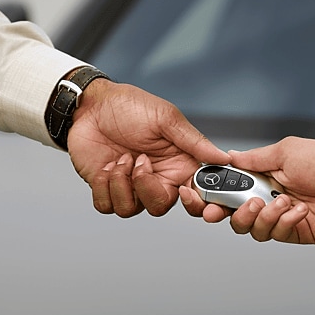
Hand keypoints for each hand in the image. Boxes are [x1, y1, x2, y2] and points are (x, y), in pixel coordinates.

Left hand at [67, 79, 230, 216]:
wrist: (91, 105)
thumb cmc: (130, 106)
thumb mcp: (167, 118)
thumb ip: (195, 142)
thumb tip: (224, 158)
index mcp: (178, 165)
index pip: (195, 196)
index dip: (194, 202)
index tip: (185, 191)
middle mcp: (156, 179)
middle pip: (160, 207)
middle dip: (148, 190)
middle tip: (142, 163)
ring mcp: (130, 186)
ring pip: (130, 209)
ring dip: (122, 182)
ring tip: (121, 157)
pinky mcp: (106, 189)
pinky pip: (107, 206)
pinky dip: (104, 186)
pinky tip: (106, 164)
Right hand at [179, 137, 314, 243]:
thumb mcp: (285, 152)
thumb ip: (254, 159)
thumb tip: (227, 157)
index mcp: (260, 178)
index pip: (226, 190)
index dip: (208, 195)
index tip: (196, 194)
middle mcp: (266, 199)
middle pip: (230, 216)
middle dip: (224, 214)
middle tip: (229, 209)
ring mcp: (280, 218)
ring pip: (250, 230)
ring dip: (261, 217)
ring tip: (282, 202)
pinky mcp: (295, 233)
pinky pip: (275, 234)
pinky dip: (284, 222)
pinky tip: (300, 210)